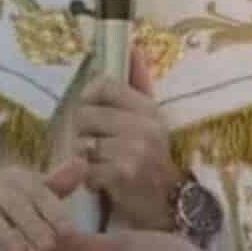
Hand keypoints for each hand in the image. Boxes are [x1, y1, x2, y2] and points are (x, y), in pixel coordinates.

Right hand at [0, 157, 87, 250]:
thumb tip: (84, 163)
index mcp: (17, 178)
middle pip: (16, 204)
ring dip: (5, 234)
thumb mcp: (27, 191)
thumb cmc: (0, 199)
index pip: (38, 192)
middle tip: (49, 247)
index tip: (69, 232)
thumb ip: (55, 185)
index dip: (54, 211)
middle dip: (33, 225)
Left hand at [72, 48, 181, 229]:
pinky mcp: (121, 175)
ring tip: (100, 163)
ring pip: (81, 143)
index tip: (93, 111)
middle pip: (85, 114)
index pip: (104, 85)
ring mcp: (133, 151)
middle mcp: (143, 126)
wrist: (170, 203)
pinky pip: (85, 169)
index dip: (90, 97)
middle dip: (83, 132)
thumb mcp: (151, 118)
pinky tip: (102, 180)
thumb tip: (132, 47)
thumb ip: (138, 83)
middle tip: (96, 145)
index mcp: (148, 108)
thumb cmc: (153, 157)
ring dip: (84, 157)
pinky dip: (88, 178)